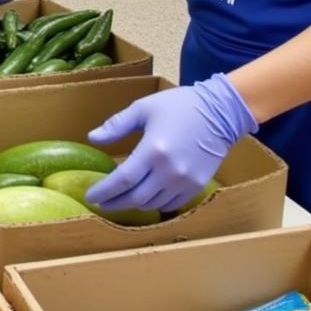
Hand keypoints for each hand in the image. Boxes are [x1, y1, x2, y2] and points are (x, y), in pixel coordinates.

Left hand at [85, 73, 257, 213]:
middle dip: (115, 202)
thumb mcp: (143, 108)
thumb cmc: (178, 106)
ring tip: (120, 199)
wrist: (219, 112)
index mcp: (153, 150)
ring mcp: (185, 182)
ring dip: (134, 204)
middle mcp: (169, 171)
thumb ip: (116, 125)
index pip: (123, 180)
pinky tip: (144, 198)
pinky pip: (172, 204)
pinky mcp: (197, 186)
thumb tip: (92, 138)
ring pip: (153, 204)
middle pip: (136, 197)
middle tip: (101, 203)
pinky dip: (154, 204)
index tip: (91, 197)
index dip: (105, 192)